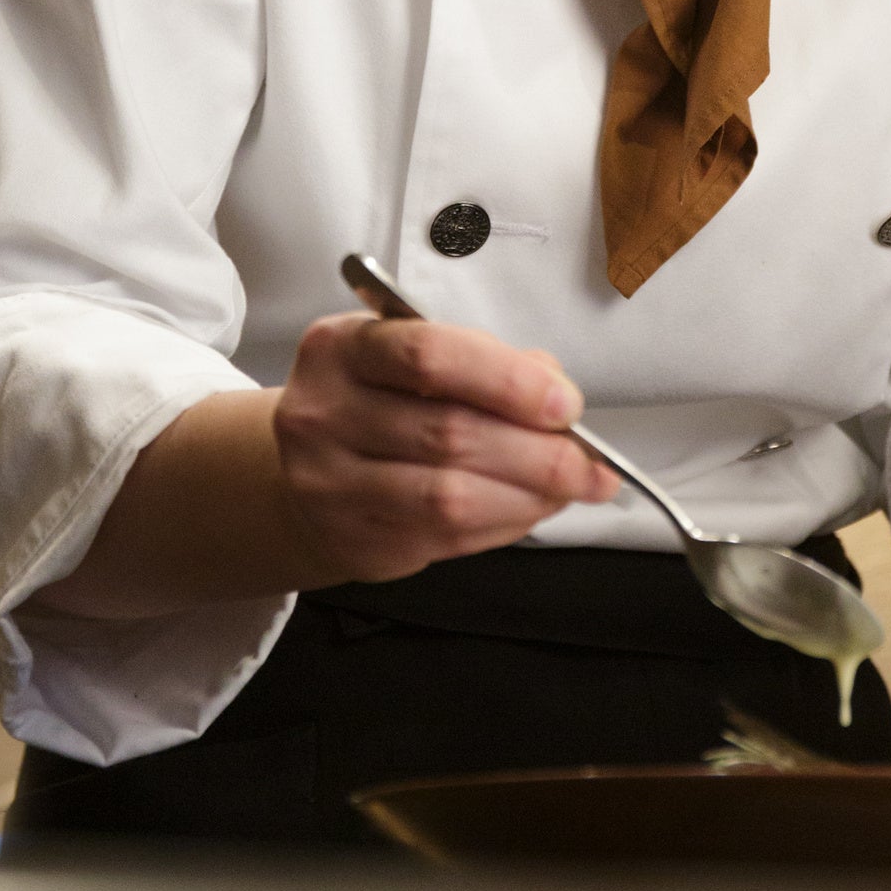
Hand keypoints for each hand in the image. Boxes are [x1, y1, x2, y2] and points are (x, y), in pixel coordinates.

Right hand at [273, 311, 619, 585]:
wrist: (301, 475)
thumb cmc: (371, 403)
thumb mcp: (406, 357)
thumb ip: (480, 363)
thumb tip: (554, 390)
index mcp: (342, 348)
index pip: (431, 356)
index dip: (508, 380)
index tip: (564, 402)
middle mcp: (325, 414)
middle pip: (450, 433)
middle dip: (538, 450)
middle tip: (589, 459)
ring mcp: (332, 485)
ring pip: (451, 497)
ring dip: (529, 495)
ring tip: (572, 487)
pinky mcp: (355, 541)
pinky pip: (447, 540)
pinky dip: (504, 524)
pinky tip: (530, 509)